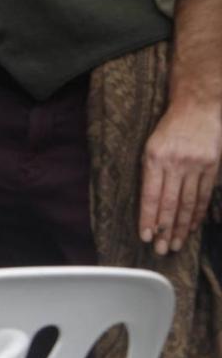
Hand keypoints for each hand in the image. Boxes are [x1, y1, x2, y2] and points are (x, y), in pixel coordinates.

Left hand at [139, 96, 221, 254]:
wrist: (197, 107)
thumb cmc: (169, 129)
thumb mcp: (151, 145)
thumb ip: (150, 173)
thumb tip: (149, 206)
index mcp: (155, 157)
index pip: (151, 194)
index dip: (149, 217)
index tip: (146, 235)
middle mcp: (176, 163)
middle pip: (171, 203)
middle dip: (166, 229)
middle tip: (161, 249)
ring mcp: (197, 166)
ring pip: (188, 203)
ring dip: (182, 226)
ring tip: (177, 244)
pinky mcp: (212, 167)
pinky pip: (204, 196)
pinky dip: (198, 214)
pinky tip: (193, 227)